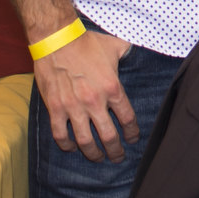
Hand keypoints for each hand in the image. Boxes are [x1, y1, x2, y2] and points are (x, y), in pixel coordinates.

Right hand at [33, 28, 136, 161]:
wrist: (57, 39)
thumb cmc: (87, 42)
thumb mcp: (116, 45)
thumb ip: (130, 53)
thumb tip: (143, 50)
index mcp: (113, 88)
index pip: (128, 119)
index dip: (132, 133)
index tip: (133, 139)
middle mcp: (95, 102)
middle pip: (109, 136)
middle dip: (115, 151)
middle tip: (118, 158)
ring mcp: (74, 108)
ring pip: (86, 141)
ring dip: (93, 153)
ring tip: (98, 158)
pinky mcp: (55, 109)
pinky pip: (60, 135)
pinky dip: (67, 145)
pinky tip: (72, 148)